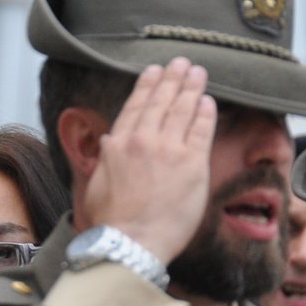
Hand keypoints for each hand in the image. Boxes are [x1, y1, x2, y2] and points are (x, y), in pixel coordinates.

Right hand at [81, 58, 215, 265]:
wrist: (130, 242)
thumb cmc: (112, 223)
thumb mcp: (97, 183)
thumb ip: (106, 159)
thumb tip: (109, 143)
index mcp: (118, 144)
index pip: (136, 106)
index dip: (147, 85)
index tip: (154, 71)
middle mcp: (143, 140)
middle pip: (161, 101)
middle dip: (173, 79)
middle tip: (181, 63)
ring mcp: (169, 149)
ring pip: (183, 109)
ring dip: (192, 88)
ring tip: (198, 73)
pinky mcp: (192, 163)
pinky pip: (201, 130)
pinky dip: (205, 113)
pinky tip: (208, 101)